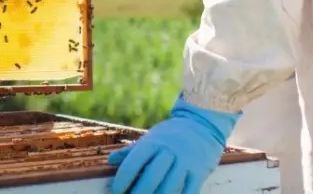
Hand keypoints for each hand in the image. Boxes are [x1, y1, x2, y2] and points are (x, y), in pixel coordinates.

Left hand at [107, 96, 240, 193]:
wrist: (202, 125)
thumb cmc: (171, 135)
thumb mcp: (150, 138)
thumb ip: (131, 151)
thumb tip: (110, 160)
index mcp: (153, 143)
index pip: (134, 162)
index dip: (123, 178)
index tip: (116, 190)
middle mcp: (169, 151)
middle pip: (151, 176)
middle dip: (139, 193)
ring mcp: (185, 162)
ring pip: (170, 186)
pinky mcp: (199, 172)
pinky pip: (190, 191)